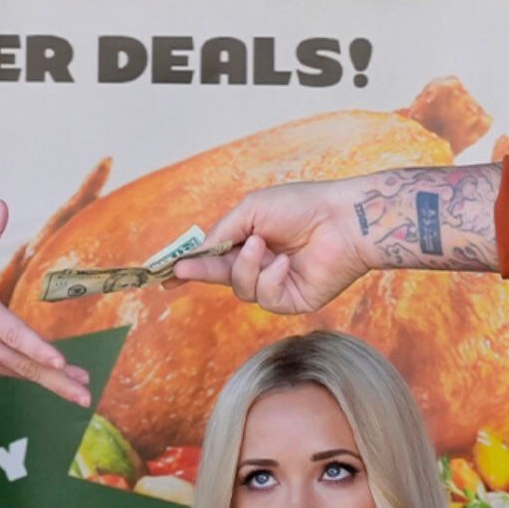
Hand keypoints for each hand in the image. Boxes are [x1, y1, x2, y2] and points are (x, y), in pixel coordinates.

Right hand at [0, 202, 92, 404]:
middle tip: (85, 395)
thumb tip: (2, 205)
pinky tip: (38, 373)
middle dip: (58, 382)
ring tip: (75, 386)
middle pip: (23, 366)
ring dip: (46, 380)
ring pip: (15, 372)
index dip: (37, 350)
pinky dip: (19, 372)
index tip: (60, 363)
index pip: (12, 335)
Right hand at [171, 180, 378, 314]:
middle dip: (200, 271)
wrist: (343, 220)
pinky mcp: (293, 301)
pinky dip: (270, 278)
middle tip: (182, 270)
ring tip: (264, 246)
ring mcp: (276, 284)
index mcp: (250, 241)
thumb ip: (222, 232)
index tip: (165, 275)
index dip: (190, 266)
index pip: (214, 258)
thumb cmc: (301, 206)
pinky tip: (286, 263)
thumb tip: (196, 252)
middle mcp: (261, 265)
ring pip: (240, 289)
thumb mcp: (250, 210)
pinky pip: (265, 298)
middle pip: (220, 276)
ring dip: (246, 267)